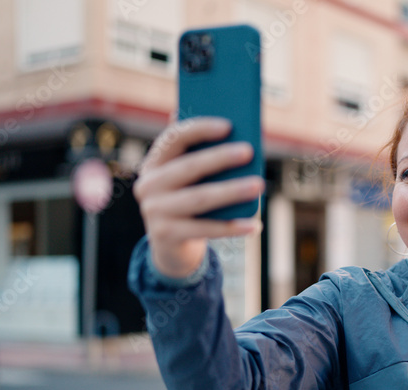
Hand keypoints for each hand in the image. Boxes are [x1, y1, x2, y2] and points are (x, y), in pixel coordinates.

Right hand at [134, 117, 264, 278]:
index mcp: (154, 163)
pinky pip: (206, 229)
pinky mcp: (166, 235)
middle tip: (249, 151)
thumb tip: (232, 131)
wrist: (171, 246)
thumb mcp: (189, 179)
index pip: (174, 138)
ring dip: (232, 191)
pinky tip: (255, 224)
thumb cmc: (189, 201)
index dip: (199, 129)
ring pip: (200, 198)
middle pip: (189, 167)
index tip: (228, 125)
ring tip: (258, 185)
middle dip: (220, 158)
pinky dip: (232, 227)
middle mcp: (149, 185)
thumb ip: (202, 156)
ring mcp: (154, 211)